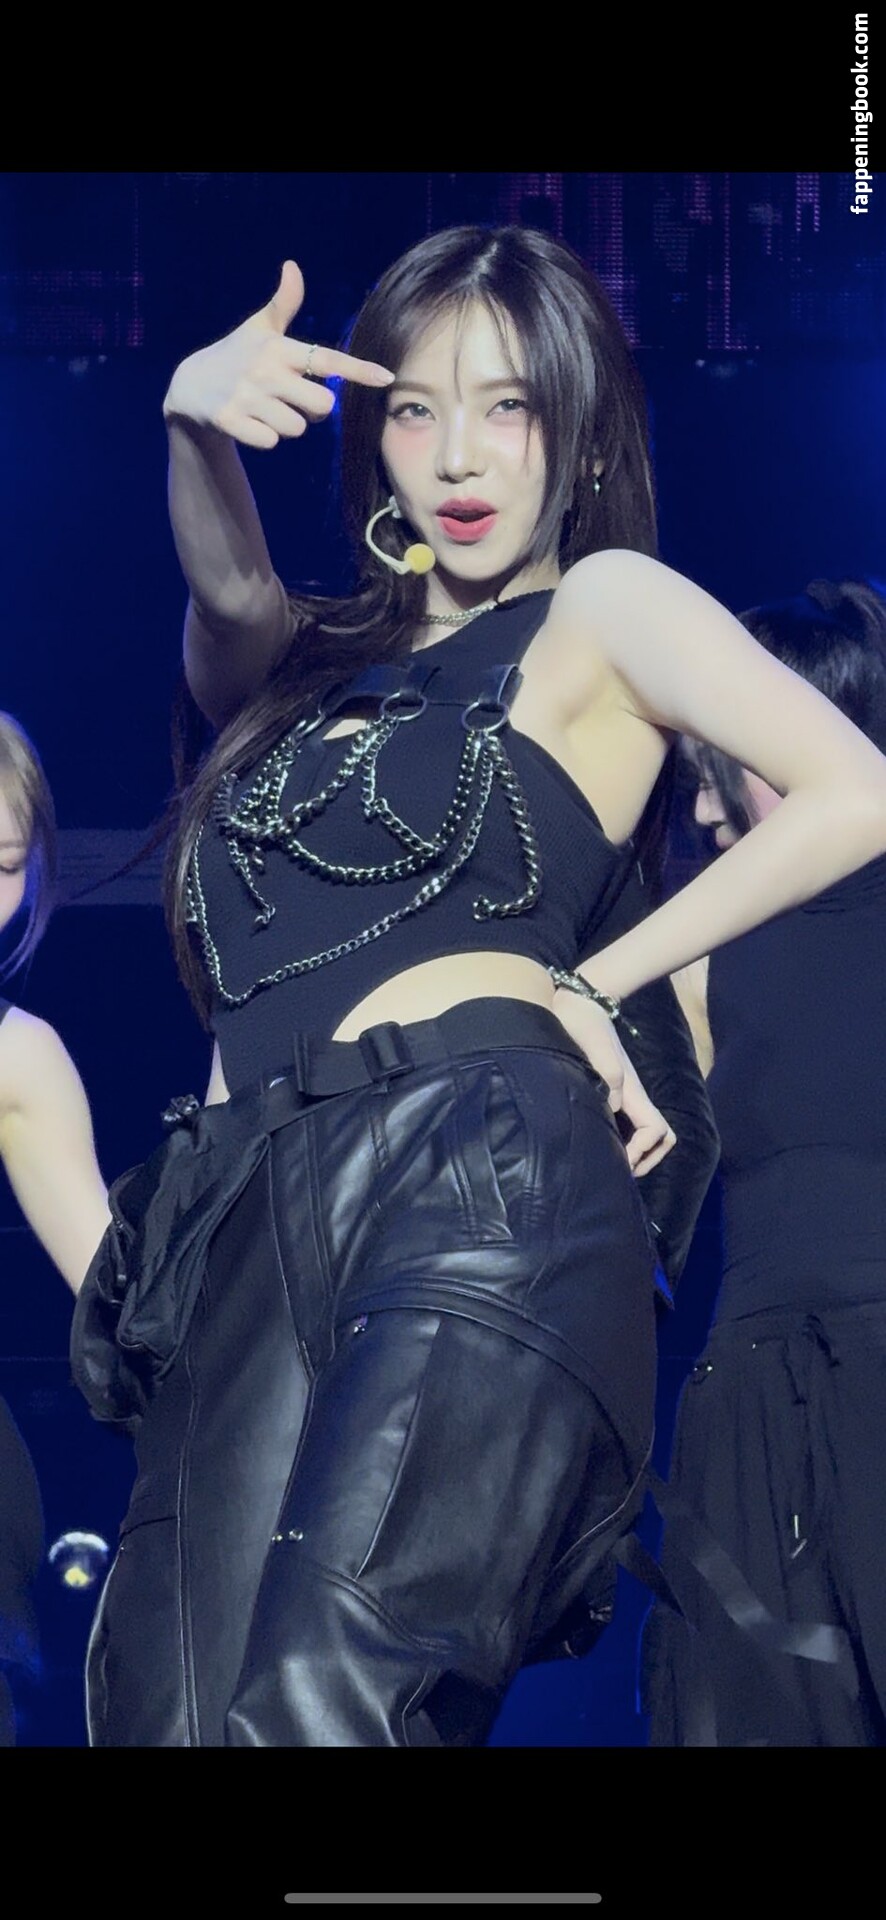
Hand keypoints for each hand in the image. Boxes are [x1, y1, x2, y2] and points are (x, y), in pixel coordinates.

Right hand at [162, 259, 393, 448]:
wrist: (189, 385)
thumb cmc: (236, 355)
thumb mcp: (258, 328)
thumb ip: (283, 303)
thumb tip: (292, 266)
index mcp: (278, 348)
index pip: (327, 360)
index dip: (359, 370)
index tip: (387, 377)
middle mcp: (265, 370)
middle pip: (323, 406)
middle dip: (316, 410)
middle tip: (295, 400)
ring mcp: (247, 396)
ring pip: (297, 428)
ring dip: (288, 425)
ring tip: (267, 409)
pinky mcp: (230, 420)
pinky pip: (271, 442)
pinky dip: (265, 437)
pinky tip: (250, 422)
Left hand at [551, 987, 676, 1175]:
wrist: (581, 1003)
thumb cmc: (584, 1024)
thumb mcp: (592, 1046)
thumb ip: (607, 1074)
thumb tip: (614, 1105)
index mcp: (631, 1090)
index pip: (656, 1130)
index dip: (642, 1150)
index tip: (620, 1158)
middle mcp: (632, 1097)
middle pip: (662, 1137)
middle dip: (646, 1159)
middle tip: (621, 1168)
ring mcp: (624, 1095)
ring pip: (650, 1133)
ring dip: (640, 1153)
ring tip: (616, 1163)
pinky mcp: (612, 1093)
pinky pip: (630, 1125)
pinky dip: (624, 1142)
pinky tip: (602, 1144)